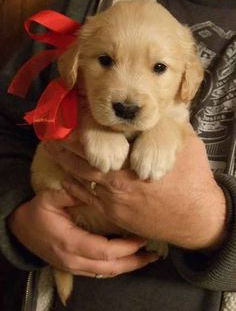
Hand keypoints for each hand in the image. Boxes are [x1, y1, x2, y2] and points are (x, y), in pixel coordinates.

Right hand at [8, 190, 158, 276]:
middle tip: (154, 253)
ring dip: (128, 267)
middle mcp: (73, 259)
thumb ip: (70, 192)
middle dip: (134, 261)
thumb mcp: (49, 198)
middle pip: (109, 267)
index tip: (142, 237)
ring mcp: (73, 266)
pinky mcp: (74, 267)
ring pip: (106, 273)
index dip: (126, 247)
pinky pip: (99, 272)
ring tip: (147, 259)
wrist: (20, 230)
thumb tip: (93, 184)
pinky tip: (128, 261)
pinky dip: (116, 268)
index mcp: (69, 242)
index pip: (104, 250)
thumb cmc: (36, 213)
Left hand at [45, 131, 226, 250]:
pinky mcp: (113, 214)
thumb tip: (161, 108)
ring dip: (64, 161)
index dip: (81, 126)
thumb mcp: (187, 144)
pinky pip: (86, 198)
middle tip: (48, 130)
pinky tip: (63, 178)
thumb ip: (169, 125)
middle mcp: (116, 179)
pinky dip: (72, 187)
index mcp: (132, 160)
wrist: (196, 219)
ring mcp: (113, 199)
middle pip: (83, 157)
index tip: (68, 114)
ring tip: (51, 148)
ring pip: (81, 177)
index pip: (100, 138)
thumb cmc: (193, 180)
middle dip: (64, 143)